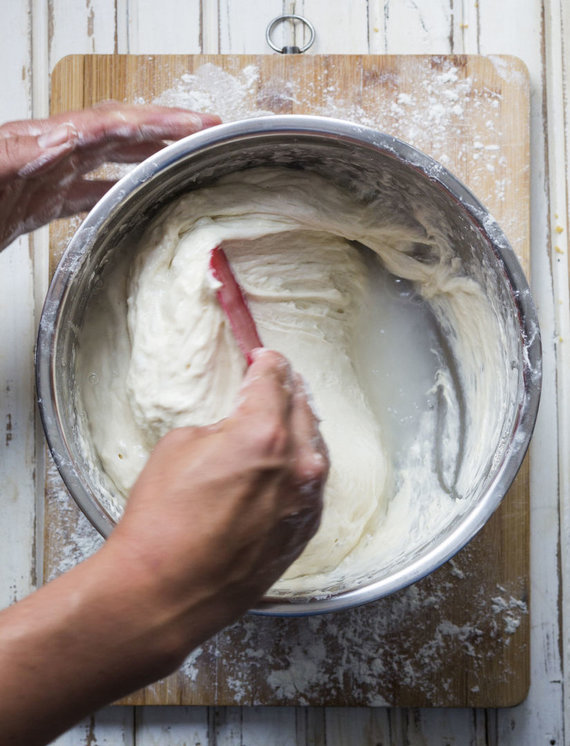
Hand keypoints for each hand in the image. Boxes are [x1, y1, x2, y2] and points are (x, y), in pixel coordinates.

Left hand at [0, 102, 220, 250]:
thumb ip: (8, 157)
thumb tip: (41, 149)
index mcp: (40, 146)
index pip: (113, 125)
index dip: (159, 123)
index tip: (197, 124)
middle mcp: (47, 156)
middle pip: (119, 134)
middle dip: (166, 132)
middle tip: (206, 135)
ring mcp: (43, 178)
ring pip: (108, 160)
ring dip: (148, 158)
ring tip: (182, 161)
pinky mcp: (35, 203)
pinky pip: (87, 192)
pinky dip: (115, 191)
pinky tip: (128, 199)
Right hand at [109, 348, 328, 640]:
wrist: (164, 592)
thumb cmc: (162, 523)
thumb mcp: (178, 447)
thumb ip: (220, 427)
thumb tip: (234, 430)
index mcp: (264, 433)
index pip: (274, 380)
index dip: (268, 363)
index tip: (265, 358)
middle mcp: (296, 466)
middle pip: (303, 409)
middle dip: (289, 389)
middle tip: (279, 379)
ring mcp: (304, 502)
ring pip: (314, 449)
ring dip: (300, 429)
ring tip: (287, 418)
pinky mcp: (303, 532)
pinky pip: (311, 487)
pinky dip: (301, 469)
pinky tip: (286, 466)